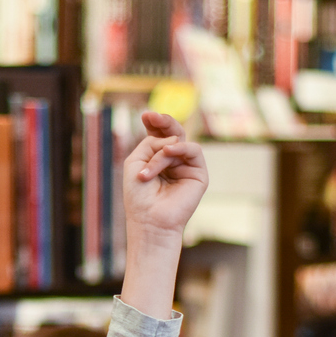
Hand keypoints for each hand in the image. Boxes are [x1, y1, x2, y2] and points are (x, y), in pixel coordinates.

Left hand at [120, 112, 207, 318]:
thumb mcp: (135, 161)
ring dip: (162, 152)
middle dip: (164, 122)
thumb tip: (171, 138)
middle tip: (152, 116)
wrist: (150, 221)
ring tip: (150, 171)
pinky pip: (193, 151)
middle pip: (174, 133)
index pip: (159, 135)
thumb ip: (150, 143)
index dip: (155, 123)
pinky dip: (179, 149)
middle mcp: (173, 162)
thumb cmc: (138, 196)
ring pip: (179, 143)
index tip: (146, 115)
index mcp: (157, 160)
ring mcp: (187, 168)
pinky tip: (168, 152)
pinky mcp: (199, 175)